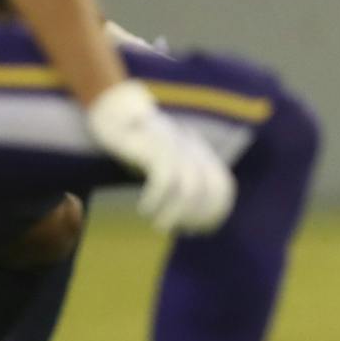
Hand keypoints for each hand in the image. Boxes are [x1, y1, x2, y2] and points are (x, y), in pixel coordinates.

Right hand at [86, 80, 236, 233]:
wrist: (116, 110)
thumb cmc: (140, 144)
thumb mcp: (164, 161)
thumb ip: (178, 181)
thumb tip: (184, 220)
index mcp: (200, 153)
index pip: (223, 187)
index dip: (213, 212)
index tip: (195, 230)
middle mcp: (192, 149)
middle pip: (210, 191)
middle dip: (196, 217)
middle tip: (176, 229)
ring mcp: (175, 147)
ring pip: (190, 189)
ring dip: (176, 214)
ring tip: (159, 226)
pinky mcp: (154, 147)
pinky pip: (164, 180)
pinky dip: (155, 200)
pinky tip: (144, 208)